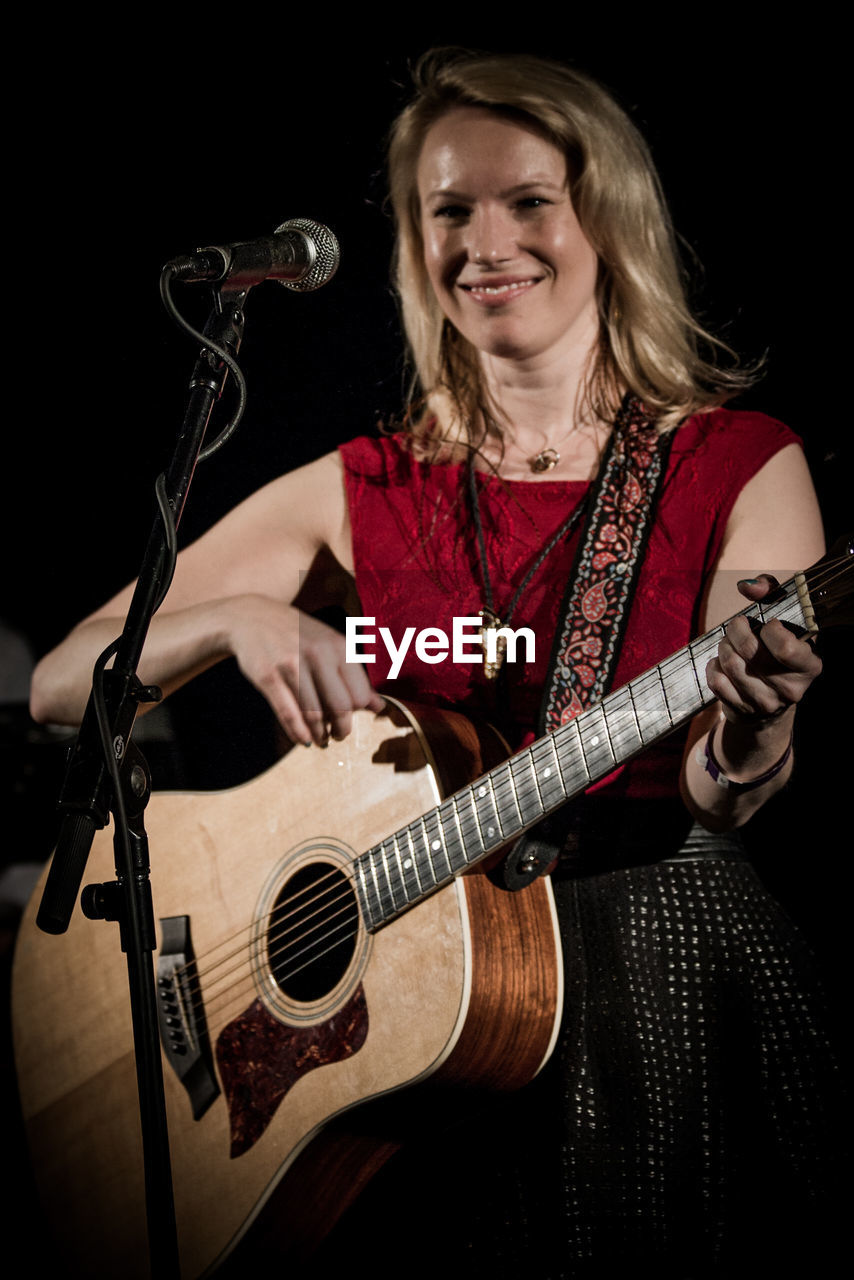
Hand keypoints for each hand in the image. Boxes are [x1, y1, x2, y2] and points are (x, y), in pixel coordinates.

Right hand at [226, 596, 383, 745]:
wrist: (253, 617)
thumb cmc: (297, 635)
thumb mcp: (329, 646)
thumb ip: (354, 675)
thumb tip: (379, 706)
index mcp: (338, 647)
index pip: (359, 693)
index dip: (357, 714)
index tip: (350, 720)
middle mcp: (317, 654)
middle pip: (340, 707)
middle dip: (341, 729)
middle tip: (337, 736)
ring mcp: (291, 665)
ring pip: (313, 714)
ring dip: (320, 735)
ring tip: (321, 740)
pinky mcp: (268, 676)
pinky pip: (288, 714)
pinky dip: (298, 733)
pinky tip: (303, 739)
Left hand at [705, 574, 821, 724]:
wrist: (770, 698)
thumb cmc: (777, 648)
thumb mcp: (784, 617)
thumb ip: (771, 592)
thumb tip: (746, 586)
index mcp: (810, 665)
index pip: (785, 647)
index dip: (769, 629)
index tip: (767, 625)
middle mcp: (791, 689)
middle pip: (748, 650)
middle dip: (736, 631)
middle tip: (737, 627)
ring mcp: (766, 703)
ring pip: (730, 664)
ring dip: (724, 646)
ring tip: (729, 644)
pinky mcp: (742, 711)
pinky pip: (716, 681)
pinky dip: (713, 666)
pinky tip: (722, 663)